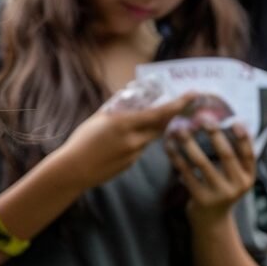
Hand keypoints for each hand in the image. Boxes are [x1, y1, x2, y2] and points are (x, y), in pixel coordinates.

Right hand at [58, 93, 197, 189]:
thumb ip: (118, 107)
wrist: (73, 170)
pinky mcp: (131, 164)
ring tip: (140, 122)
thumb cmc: (82, 140)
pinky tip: (122, 142)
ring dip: (151, 128)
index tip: (193, 95)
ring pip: (151, 138)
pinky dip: (138, 141)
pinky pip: (140, 149)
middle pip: (161, 126)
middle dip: (170, 116)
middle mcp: (134, 139)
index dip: (179, 104)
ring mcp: (134, 154)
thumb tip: (130, 95)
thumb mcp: (100, 117)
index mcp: (126, 123)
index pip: (160, 113)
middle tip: (179, 105)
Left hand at [166, 121, 255, 224]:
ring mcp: (219, 193)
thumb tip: (228, 123)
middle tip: (203, 118)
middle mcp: (237, 186)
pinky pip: (186, 173)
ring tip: (181, 129)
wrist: (212, 221)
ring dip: (190, 143)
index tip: (235, 121)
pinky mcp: (201, 199)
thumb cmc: (222, 189)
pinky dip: (177, 158)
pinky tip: (170, 146)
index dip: (243, 137)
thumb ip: (234, 156)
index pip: (249, 154)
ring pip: (202, 163)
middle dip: (215, 134)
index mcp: (247, 177)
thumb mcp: (234, 176)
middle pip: (226, 155)